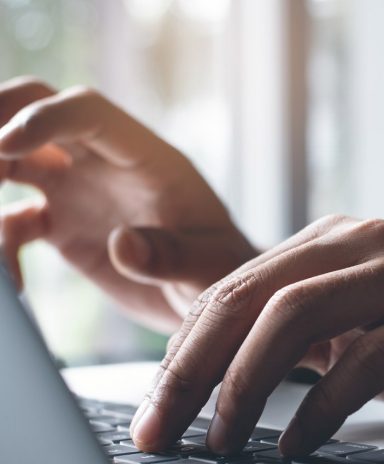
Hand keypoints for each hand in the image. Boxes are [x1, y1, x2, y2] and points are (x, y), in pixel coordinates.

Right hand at [0, 77, 256, 331]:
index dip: (46, 117)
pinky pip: (12, 223)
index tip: (9, 143)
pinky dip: (0, 246)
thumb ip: (171, 255)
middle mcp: (106, 165)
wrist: (208, 293)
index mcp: (148, 159)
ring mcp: (80, 192)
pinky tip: (13, 286)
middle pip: (36, 111)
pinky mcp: (63, 227)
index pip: (90, 112)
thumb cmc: (222, 271)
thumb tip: (122, 246)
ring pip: (13, 160)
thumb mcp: (209, 266)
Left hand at [131, 214, 383, 453]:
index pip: (232, 290)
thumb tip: (206, 387)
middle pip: (252, 297)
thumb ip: (291, 343)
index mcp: (331, 243)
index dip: (181, 353)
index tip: (154, 413)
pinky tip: (297, 444)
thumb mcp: (350, 339)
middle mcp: (365, 243)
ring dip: (248, 386)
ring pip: (300, 315)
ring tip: (223, 441)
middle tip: (161, 431)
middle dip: (194, 371)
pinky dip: (323, 406)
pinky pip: (368, 357)